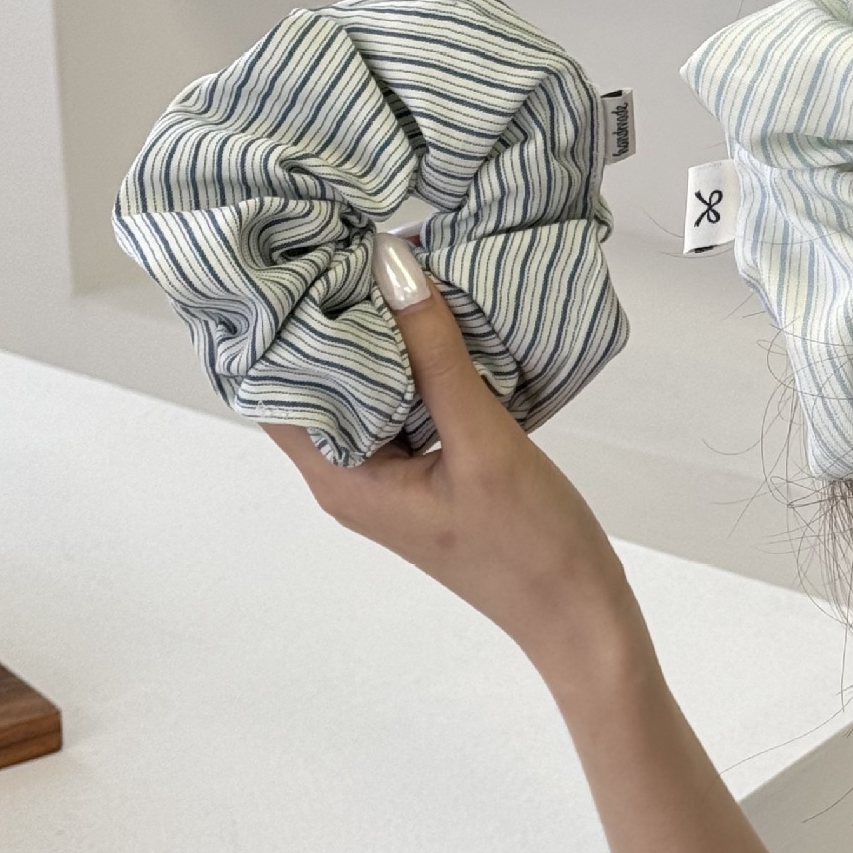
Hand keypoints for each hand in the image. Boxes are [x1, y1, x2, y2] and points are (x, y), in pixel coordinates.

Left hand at [265, 235, 643, 702]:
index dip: (270, 322)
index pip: (273, 387)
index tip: (283, 253)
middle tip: (334, 236)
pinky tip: (434, 319)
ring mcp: (389, 478)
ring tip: (380, 261)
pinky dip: (411, 362)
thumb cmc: (529, 546)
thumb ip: (436, 353)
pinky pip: (401, 404)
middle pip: (313, 383)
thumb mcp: (484, 440)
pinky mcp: (427, 474)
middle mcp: (350, 478)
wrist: (582, 616)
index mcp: (342, 478)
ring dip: (371, 336)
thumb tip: (391, 262)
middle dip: (322, 316)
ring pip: (360, 391)